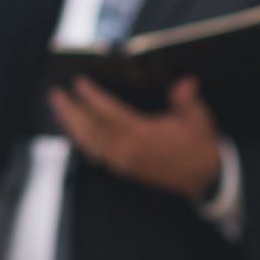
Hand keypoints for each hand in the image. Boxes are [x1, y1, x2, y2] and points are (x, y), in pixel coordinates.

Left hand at [50, 77, 223, 199]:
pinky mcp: (123, 169)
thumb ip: (186, 99)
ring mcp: (123, 162)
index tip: (78, 82)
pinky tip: (76, 128)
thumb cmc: (199, 143)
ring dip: (71, 125)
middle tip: (55, 94)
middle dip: (71, 111)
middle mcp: (127, 151)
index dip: (92, 96)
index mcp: (143, 136)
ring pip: (88, 143)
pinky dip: (82, 139)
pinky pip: (95, 152)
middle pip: (90, 129)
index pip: (109, 113)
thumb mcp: (197, 117)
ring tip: (59, 107)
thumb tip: (184, 82)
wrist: (204, 177)